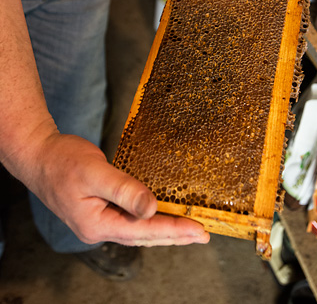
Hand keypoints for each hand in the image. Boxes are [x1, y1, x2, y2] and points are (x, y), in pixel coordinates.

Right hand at [32, 133, 209, 246]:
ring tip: (188, 229)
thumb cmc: (62, 161)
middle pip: (144, 235)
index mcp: (97, 224)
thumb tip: (152, 208)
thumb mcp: (95, 172)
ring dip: (164, 229)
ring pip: (138, 229)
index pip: (144, 231)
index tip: (199, 230)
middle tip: (202, 234)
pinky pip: (130, 219)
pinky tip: (160, 215)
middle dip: (175, 235)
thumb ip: (124, 190)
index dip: (174, 230)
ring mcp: (98, 220)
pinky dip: (149, 219)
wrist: (39, 156)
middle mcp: (99, 228)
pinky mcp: (99, 210)